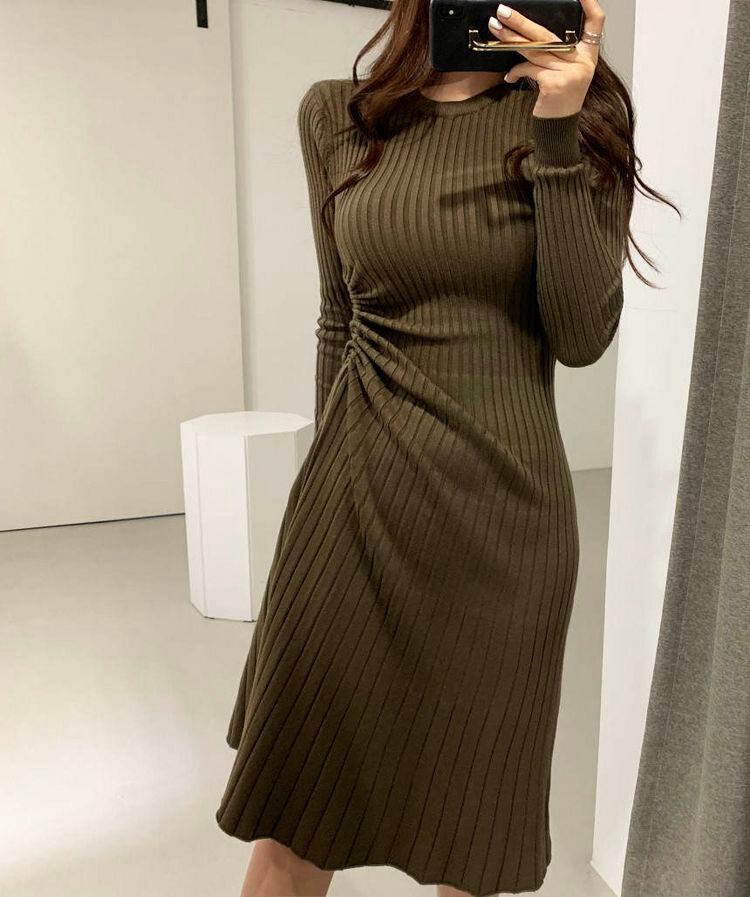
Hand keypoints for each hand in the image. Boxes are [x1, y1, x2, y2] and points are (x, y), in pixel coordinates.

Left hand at [487, 0, 603, 117]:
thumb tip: (529, 33)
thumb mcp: (565, 74)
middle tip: (504, 11)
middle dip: (523, 21)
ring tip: (496, 28)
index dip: (591, 4)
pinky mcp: (555, 83)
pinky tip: (510, 75)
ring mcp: (570, 72)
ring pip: (536, 49)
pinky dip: (517, 70)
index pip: (597, 22)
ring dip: (512, 38)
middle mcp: (583, 62)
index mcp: (588, 56)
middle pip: (550, 34)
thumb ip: (558, 54)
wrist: (558, 131)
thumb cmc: (558, 101)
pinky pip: (530, 69)